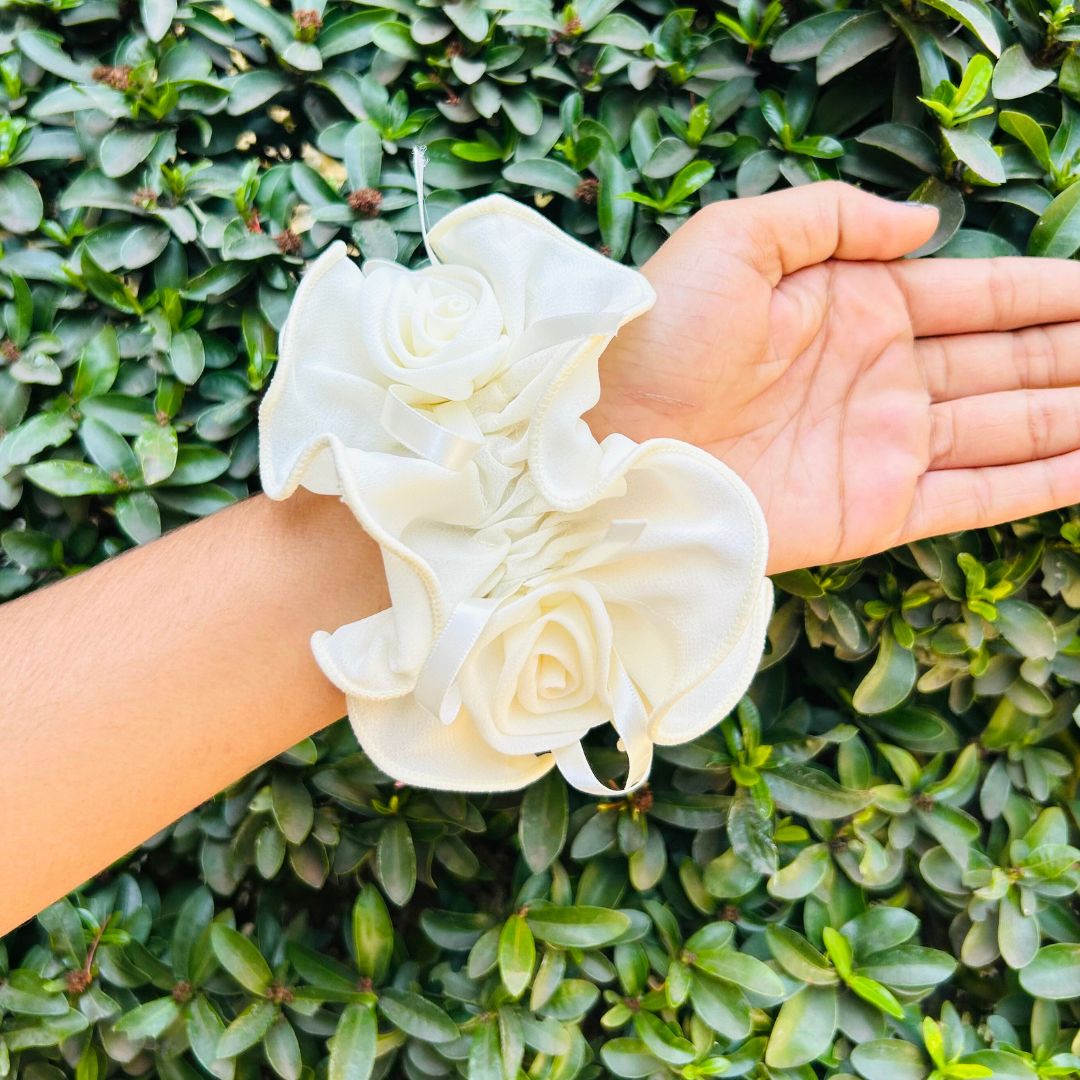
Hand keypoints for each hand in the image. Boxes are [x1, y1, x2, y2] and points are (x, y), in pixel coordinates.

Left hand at [587, 181, 1079, 574]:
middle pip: (1005, 361)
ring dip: (1070, 415)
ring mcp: (881, 446)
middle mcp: (879, 377)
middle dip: (1070, 354)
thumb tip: (926, 223)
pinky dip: (1040, 483)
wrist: (608, 442)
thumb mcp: (735, 241)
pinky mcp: (874, 510)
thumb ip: (831, 219)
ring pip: (1007, 428)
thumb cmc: (658, 336)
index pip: (974, 296)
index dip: (1045, 292)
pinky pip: (977, 495)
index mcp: (853, 308)